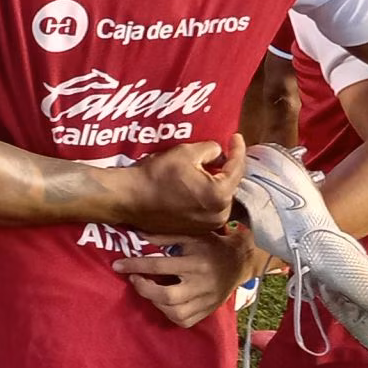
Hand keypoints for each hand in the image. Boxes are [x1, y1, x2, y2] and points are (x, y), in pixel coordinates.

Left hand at [113, 228, 260, 329]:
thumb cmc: (211, 245)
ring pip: (175, 312)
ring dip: (155, 302)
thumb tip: (136, 234)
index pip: (160, 266)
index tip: (118, 265)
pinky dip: (169, 314)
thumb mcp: (190, 235)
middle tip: (135, 279)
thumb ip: (163, 236)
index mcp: (196, 262)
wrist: (241, 262)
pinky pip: (184, 321)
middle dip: (144, 289)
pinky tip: (164, 302)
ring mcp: (206, 301)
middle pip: (167, 296)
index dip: (135, 265)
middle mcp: (201, 284)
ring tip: (150, 290)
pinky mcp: (208, 311)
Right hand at [117, 138, 245, 234]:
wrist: (130, 199)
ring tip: (207, 170)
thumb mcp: (185, 153)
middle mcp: (219, 214)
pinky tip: (196, 186)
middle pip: (230, 185)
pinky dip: (206, 197)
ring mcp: (208, 225)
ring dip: (217, 184)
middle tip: (220, 154)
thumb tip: (219, 152)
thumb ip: (210, 149)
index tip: (236, 136)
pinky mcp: (196, 230)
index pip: (237, 168)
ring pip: (220, 198)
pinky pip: (209, 209)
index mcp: (219, 195)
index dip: (237, 149)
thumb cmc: (156, 175)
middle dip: (226, 169)